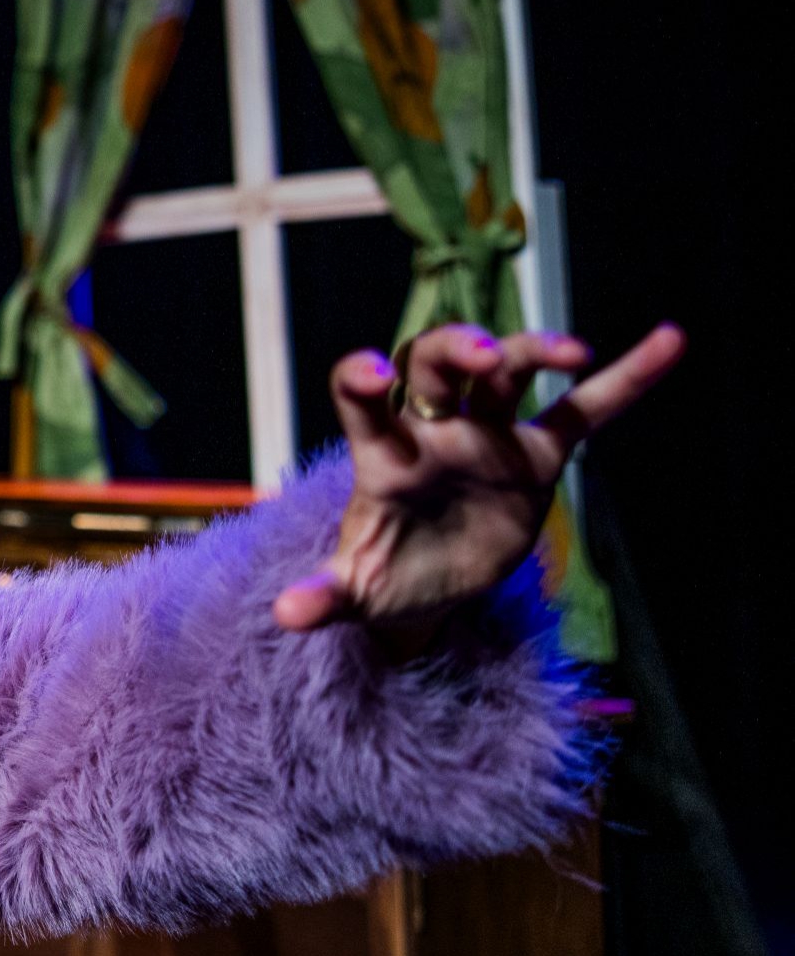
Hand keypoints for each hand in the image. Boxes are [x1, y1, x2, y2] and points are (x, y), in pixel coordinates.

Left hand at [274, 321, 684, 637]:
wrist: (427, 587)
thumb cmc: (380, 576)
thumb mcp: (352, 591)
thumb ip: (324, 596)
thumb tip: (286, 614)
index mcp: (382, 455)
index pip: (360, 398)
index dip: (360, 379)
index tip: (373, 375)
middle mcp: (431, 430)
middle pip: (433, 364)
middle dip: (456, 351)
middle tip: (483, 356)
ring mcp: (484, 437)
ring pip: (505, 374)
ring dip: (532, 352)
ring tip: (573, 353)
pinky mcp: (535, 457)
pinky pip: (582, 412)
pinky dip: (624, 379)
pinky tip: (668, 342)